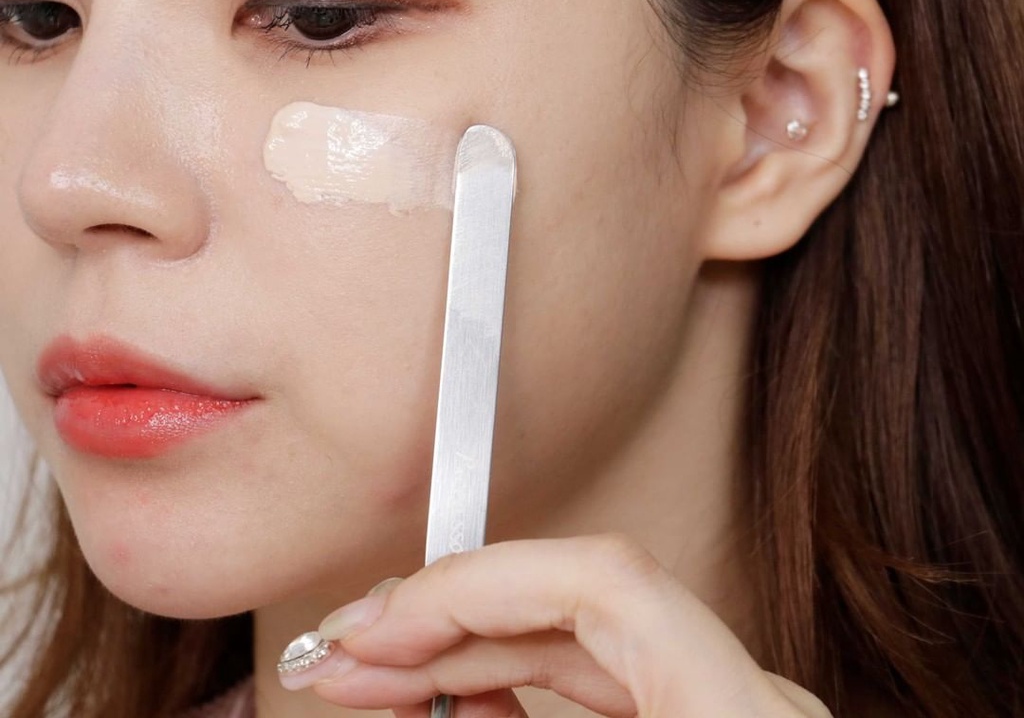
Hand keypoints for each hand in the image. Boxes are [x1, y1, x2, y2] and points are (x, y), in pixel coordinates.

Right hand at [277, 535, 832, 717]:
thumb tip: (433, 703)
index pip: (604, 583)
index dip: (476, 586)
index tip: (380, 629)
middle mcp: (752, 707)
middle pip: (581, 606)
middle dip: (451, 623)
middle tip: (348, 654)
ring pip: (589, 643)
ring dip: (475, 651)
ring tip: (380, 676)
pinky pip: (608, 686)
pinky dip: (523, 684)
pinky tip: (460, 698)